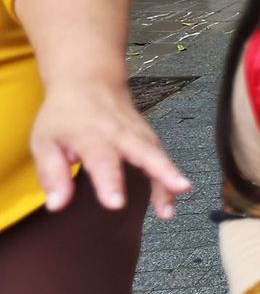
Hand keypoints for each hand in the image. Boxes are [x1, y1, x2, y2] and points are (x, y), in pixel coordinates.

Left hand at [30, 78, 190, 218]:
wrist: (89, 83)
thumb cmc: (65, 115)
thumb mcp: (45, 141)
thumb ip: (52, 173)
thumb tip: (57, 204)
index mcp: (91, 135)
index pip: (102, 161)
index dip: (109, 183)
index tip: (116, 204)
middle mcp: (121, 134)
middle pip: (146, 153)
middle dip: (163, 172)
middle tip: (179, 188)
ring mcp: (140, 134)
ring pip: (159, 157)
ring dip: (170, 180)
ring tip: (169, 210)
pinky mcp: (150, 138)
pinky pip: (162, 159)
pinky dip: (169, 178)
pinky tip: (172, 197)